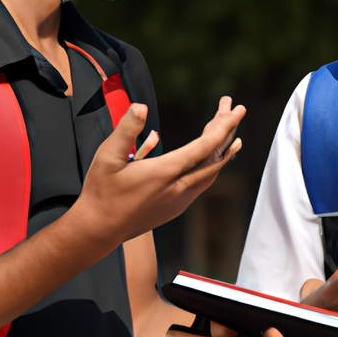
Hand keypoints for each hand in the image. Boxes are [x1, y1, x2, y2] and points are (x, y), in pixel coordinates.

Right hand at [0, 97, 245, 327]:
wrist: (98, 230)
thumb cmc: (101, 191)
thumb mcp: (107, 156)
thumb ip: (126, 130)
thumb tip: (140, 107)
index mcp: (167, 172)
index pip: (206, 145)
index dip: (225, 126)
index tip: (239, 110)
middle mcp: (180, 187)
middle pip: (215, 155)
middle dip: (227, 130)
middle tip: (236, 108)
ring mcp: (181, 199)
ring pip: (212, 170)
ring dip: (222, 148)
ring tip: (226, 128)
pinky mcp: (177, 206)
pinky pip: (203, 181)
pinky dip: (212, 163)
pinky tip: (211, 154)